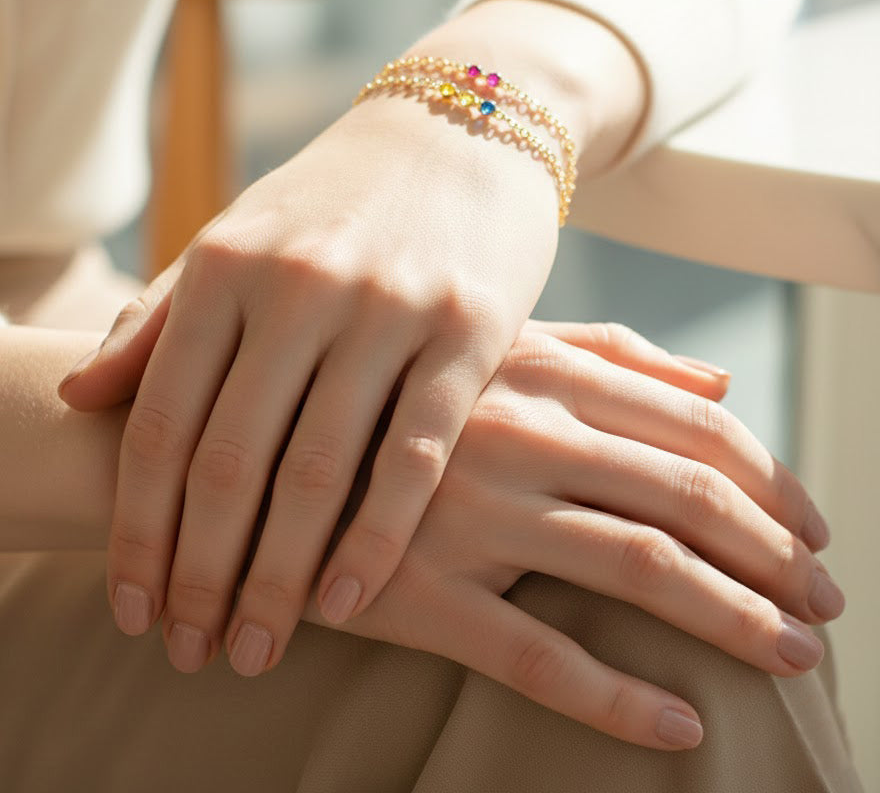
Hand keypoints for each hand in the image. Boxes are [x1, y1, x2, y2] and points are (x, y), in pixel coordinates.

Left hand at [57, 0, 646, 674]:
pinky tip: (348, 600)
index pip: (158, 423)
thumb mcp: (236, 238)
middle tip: (187, 653)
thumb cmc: (338, 200)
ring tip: (256, 648)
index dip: (135, 528)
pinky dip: (375, 537)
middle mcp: (298, 286)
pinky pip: (414, 454)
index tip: (129, 608)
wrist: (464, 125)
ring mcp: (386, 308)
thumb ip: (157, 318)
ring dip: (280, 578)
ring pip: (316, 471)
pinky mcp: (467, 331)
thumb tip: (75, 400)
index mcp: (224, 265)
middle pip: (228, 462)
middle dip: (200, 574)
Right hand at [294, 320, 839, 750]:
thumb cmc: (383, 389)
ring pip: (637, 568)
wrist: (248, 443)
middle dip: (774, 554)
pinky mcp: (420, 592)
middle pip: (683, 497)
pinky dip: (621, 699)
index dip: (769, 481)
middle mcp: (512, 432)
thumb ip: (605, 353)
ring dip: (733, 618)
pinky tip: (682, 725)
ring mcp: (468, 512)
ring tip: (789, 656)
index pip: (689, 427)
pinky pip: (539, 658)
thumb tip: (719, 383)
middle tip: (825, 604)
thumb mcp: (489, 346)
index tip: (812, 527)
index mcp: (534, 367)